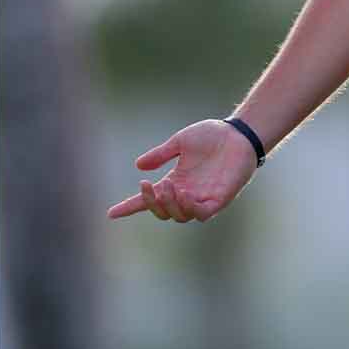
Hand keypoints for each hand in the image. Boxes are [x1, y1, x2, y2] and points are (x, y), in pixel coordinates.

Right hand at [106, 119, 258, 222]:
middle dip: (151, 202)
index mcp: (175, 181)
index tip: (111, 213)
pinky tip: (184, 193)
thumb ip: (160, 155)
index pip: (150, 199)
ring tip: (168, 186)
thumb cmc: (212, 136)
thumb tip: (138, 166)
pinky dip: (189, 207)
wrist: (238, 133)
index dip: (130, 206)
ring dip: (169, 204)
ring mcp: (202, 198)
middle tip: (148, 185)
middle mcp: (186, 193)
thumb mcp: (180, 143)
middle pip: (163, 211)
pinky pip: (201, 213)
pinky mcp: (219, 199)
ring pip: (180, 215)